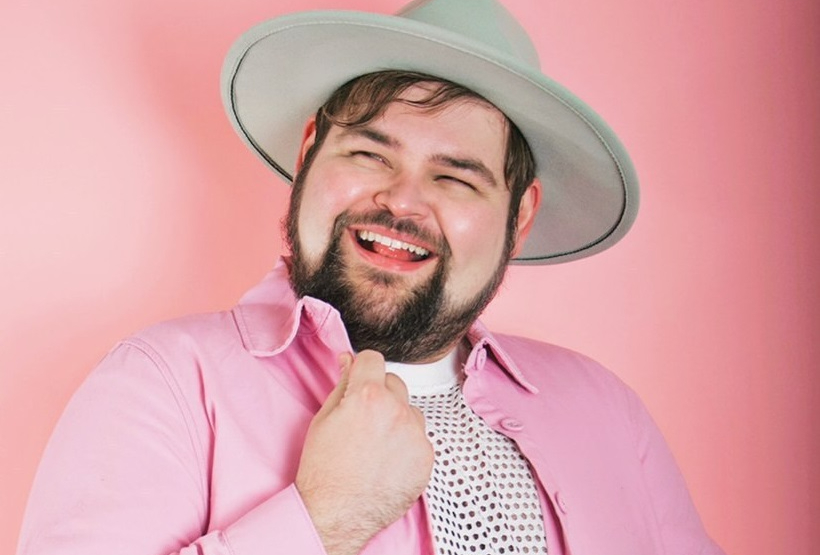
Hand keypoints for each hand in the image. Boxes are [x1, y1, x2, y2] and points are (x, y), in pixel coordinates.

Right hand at [295, 350, 433, 554]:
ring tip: (375, 444)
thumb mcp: (323, 419)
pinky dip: (406, 445)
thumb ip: (343, 384)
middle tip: (363, 418)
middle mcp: (396, 411)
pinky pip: (419, 438)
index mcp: (368, 396)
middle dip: (380, 393)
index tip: (360, 377)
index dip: (362, 368)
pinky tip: (387, 460)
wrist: (336, 514)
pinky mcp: (425, 457)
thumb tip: (350, 362)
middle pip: (394, 382)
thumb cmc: (324, 471)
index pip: (373, 359)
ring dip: (397, 419)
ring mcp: (414, 435)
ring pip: (410, 410)